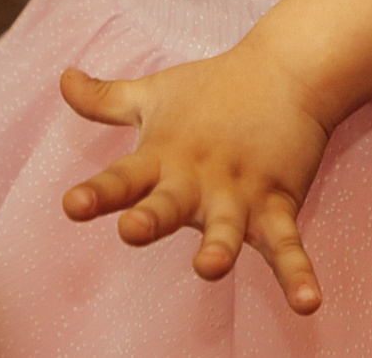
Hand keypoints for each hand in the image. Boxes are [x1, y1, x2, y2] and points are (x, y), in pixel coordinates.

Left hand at [58, 40, 332, 312]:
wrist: (288, 69)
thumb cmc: (214, 86)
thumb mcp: (153, 93)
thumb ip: (104, 99)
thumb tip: (63, 78)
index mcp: (163, 156)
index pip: (122, 178)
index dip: (98, 193)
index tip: (74, 205)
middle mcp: (197, 178)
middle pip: (170, 203)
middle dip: (153, 217)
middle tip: (134, 228)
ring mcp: (240, 192)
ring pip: (228, 226)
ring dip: (220, 246)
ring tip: (212, 266)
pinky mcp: (278, 202)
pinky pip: (289, 245)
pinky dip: (298, 274)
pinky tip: (308, 303)